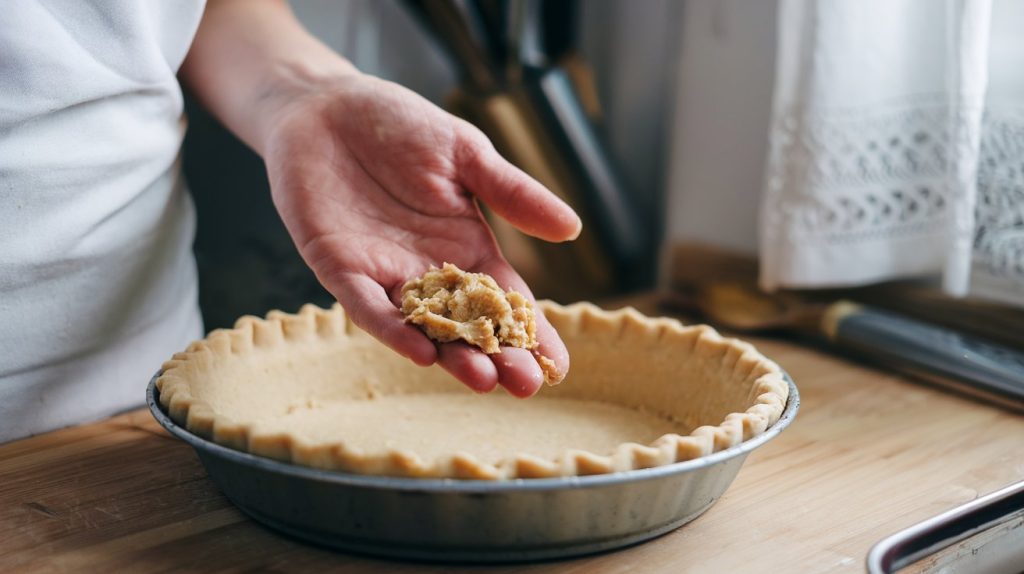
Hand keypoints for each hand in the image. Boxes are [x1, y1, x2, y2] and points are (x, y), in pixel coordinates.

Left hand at [261, 72, 580, 396]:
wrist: (326, 105)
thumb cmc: (399, 125)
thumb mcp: (466, 154)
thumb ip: (512, 194)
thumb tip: (572, 229)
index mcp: (466, 246)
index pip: (505, 301)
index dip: (531, 334)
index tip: (558, 368)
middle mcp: (428, 271)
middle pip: (467, 326)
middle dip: (496, 357)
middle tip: (525, 386)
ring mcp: (384, 273)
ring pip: (421, 327)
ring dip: (449, 356)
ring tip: (482, 381)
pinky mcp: (339, 266)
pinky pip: (366, 305)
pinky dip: (391, 328)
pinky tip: (420, 352)